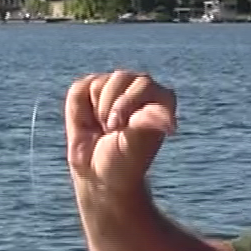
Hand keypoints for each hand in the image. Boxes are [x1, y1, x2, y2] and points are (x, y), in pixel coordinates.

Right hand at [65, 70, 177, 198]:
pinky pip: (81, 88)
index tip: (123, 129)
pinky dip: (81, 109)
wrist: (98, 173)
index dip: (128, 105)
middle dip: (112, 108)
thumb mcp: (136, 144)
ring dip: (99, 110)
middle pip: (121, 77)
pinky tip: (90, 121)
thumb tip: (169, 123)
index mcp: (161, 98)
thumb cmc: (124, 160)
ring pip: (100, 83)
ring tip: (104, 128)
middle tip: (112, 130)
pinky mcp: (90, 88)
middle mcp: (140, 86)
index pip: (145, 86)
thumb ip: (148, 124)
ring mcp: (115, 86)